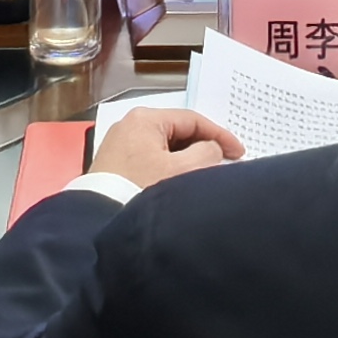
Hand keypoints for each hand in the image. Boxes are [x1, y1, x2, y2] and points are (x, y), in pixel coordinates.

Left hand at [90, 106, 247, 189]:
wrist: (99, 219)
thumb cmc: (140, 189)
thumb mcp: (181, 170)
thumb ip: (206, 153)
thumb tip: (211, 149)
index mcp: (146, 119)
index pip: (193, 120)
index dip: (220, 136)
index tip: (239, 153)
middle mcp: (130, 125)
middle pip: (178, 132)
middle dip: (203, 147)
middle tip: (224, 163)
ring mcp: (120, 145)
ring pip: (165, 147)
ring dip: (186, 159)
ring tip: (204, 175)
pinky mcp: (115, 164)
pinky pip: (151, 159)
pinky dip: (169, 167)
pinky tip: (179, 182)